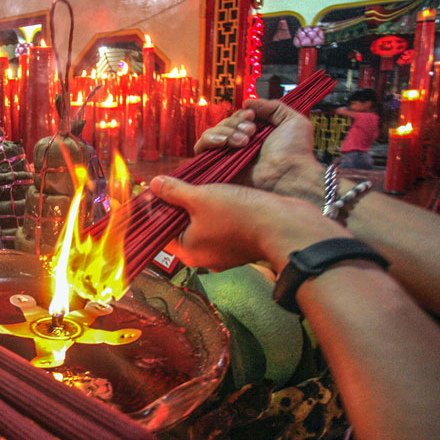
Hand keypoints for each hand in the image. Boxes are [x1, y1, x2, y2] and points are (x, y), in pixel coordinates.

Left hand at [149, 175, 347, 270]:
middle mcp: (202, 256)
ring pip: (200, 225)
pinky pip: (219, 226)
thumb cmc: (241, 214)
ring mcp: (222, 252)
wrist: (286, 226)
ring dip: (197, 206)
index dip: (154, 209)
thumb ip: (174, 192)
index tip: (153, 191)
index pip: (158, 231)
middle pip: (178, 227)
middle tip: (174, 183)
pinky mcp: (239, 244)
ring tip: (197, 185)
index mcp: (187, 251)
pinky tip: (218, 193)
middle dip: (176, 205)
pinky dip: (215, 211)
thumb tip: (153, 185)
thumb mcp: (201, 197)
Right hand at [194, 99, 322, 204]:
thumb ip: (272, 106)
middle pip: (224, 123)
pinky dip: (209, 141)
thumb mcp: (292, 120)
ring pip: (212, 133)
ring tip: (244, 141)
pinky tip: (224, 142)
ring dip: (226, 131)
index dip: (242, 115)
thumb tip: (247, 102)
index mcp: (256, 133)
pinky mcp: (217, 166)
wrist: (289, 176)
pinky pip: (201, 148)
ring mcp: (228, 155)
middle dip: (235, 123)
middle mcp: (240, 143)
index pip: (237, 117)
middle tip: (251, 132)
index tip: (252, 117)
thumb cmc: (295, 152)